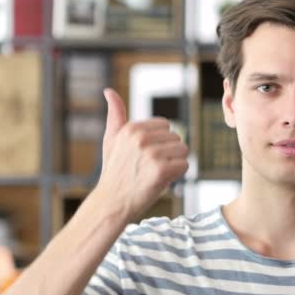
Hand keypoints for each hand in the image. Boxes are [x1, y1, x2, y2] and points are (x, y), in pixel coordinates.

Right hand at [94, 88, 188, 220]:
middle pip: (177, 138)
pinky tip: (161, 180)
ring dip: (175, 163)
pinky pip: (185, 166)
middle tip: (150, 167)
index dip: (161, 142)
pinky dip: (177, 175)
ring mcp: (151, 154)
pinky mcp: (161, 170)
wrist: (112, 203)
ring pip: (183, 151)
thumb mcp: (111, 140)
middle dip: (169, 153)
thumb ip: (115, 115)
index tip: (146, 155)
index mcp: (132, 128)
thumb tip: (109, 91)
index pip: (166, 126)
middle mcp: (141, 138)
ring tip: (156, 173)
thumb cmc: (114, 172)